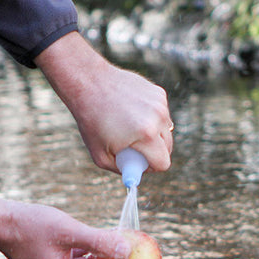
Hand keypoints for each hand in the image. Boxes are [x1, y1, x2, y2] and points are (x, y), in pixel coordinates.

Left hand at [35, 32, 172, 172]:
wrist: (89, 83)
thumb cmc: (91, 122)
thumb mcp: (100, 156)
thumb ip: (120, 169)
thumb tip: (134, 175)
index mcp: (146, 135)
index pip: (163, 163)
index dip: (151, 167)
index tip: (139, 163)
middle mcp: (158, 118)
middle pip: (168, 148)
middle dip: (154, 153)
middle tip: (135, 149)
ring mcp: (160, 104)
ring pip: (166, 131)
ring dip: (154, 135)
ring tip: (131, 129)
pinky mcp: (159, 93)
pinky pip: (161, 115)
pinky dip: (151, 119)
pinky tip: (133, 113)